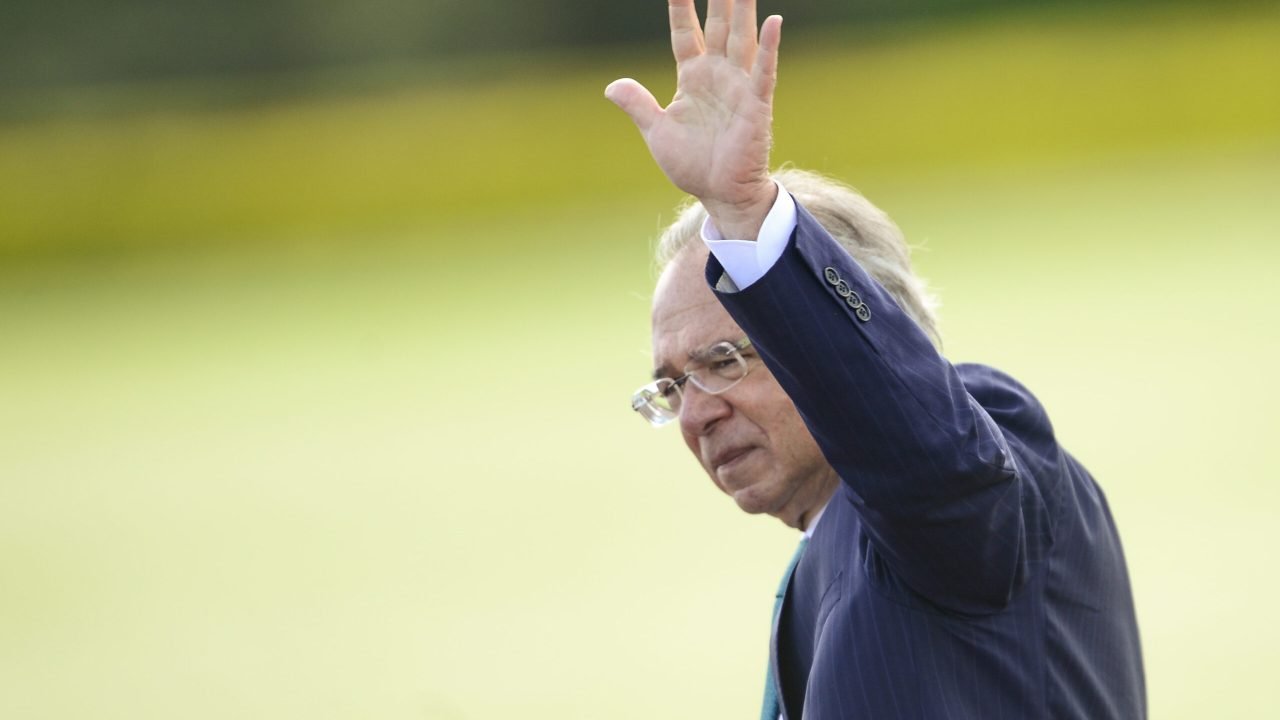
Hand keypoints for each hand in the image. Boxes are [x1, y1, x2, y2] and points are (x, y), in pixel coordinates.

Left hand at [606, 0, 781, 239]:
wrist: (720, 194)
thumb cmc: (693, 164)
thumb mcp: (657, 132)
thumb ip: (638, 105)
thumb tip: (611, 86)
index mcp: (693, 78)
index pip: (685, 32)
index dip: (680, 6)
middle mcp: (718, 75)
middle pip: (719, 24)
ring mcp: (739, 87)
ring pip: (742, 38)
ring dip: (744, 10)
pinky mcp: (756, 105)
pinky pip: (764, 72)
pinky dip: (769, 48)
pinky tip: (774, 22)